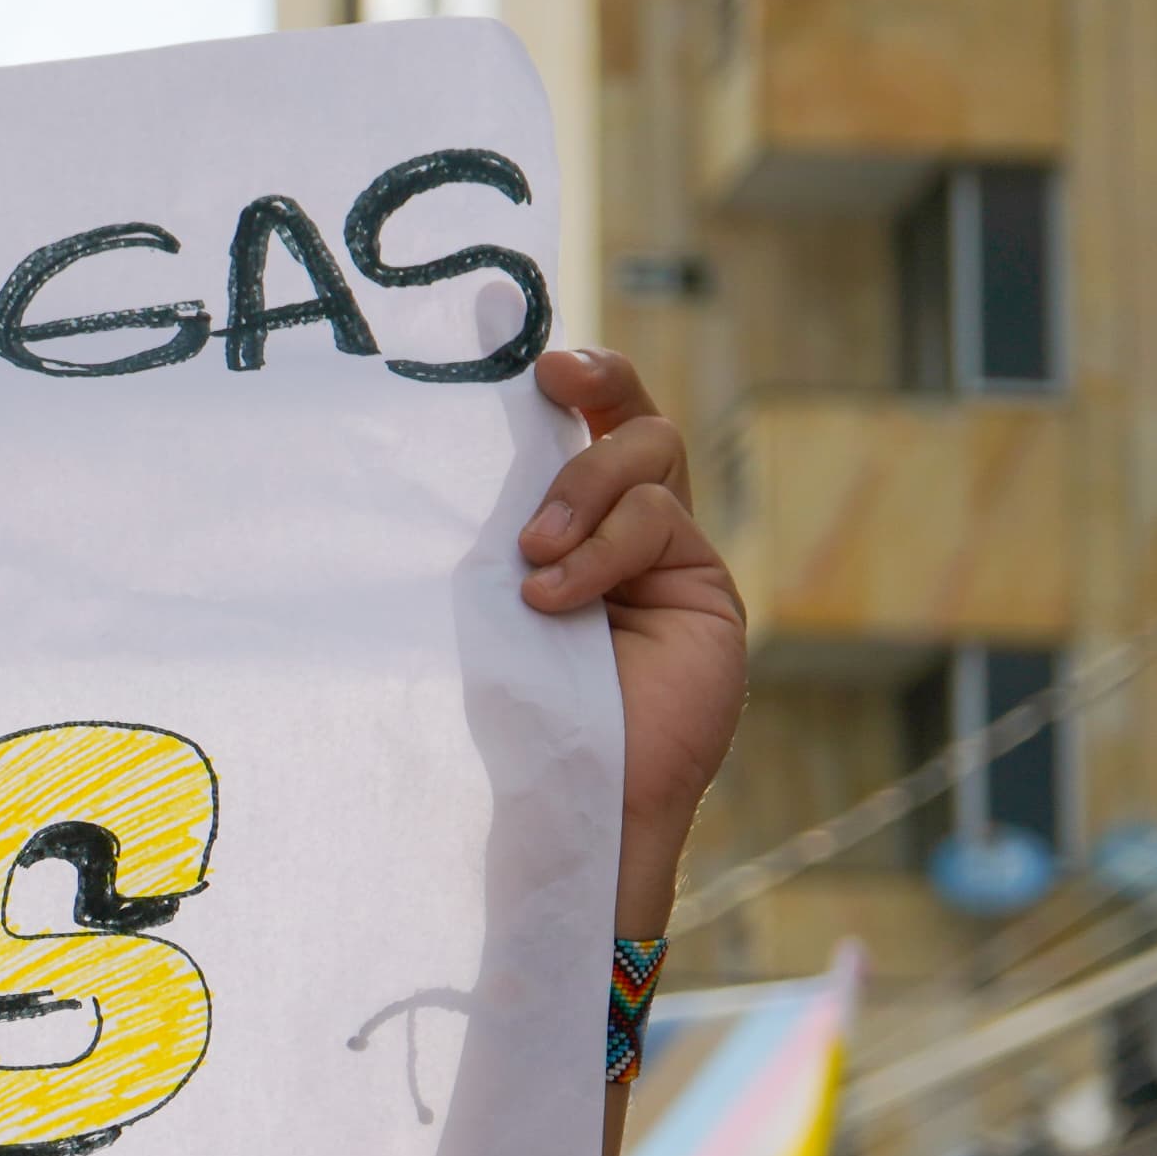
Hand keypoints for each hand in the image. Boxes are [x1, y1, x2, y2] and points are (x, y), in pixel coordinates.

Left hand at [518, 346, 745, 928]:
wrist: (568, 798)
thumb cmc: (512, 713)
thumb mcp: (491, 607)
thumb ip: (503, 540)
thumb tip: (450, 463)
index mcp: (573, 530)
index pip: (590, 428)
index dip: (583, 377)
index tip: (540, 356)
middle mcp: (631, 535)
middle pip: (637, 422)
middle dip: (596, 395)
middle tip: (546, 390)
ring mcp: (674, 560)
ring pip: (652, 458)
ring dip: (585, 488)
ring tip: (533, 556)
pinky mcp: (706, 590)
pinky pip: (660, 522)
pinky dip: (604, 549)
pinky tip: (555, 599)